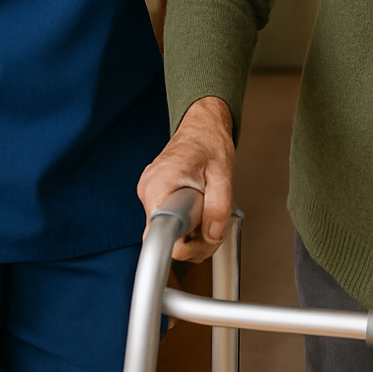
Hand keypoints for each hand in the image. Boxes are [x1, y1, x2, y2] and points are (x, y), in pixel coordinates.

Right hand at [136, 96, 234, 261]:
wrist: (202, 126)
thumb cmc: (209, 142)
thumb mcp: (222, 174)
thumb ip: (218, 207)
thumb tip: (212, 235)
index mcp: (161, 183)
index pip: (159, 233)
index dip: (183, 245)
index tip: (200, 243)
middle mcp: (149, 190)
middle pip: (163, 237)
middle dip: (192, 242)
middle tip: (214, 231)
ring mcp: (150, 193)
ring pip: (167, 231)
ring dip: (191, 234)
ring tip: (209, 218)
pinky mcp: (156, 196)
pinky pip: (168, 221)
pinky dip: (186, 225)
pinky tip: (199, 213)